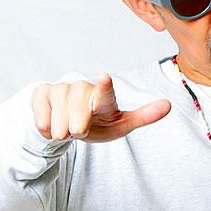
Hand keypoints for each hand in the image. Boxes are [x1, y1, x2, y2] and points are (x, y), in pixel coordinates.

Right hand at [31, 73, 170, 142]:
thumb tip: (168, 105)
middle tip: (82, 128)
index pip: (105, 94)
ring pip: (60, 121)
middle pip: (79, 117)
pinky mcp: (42, 93)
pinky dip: (47, 127)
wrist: (67, 125)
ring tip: (68, 127)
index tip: (104, 79)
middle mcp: (83, 89)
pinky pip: (42, 119)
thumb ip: (143, 116)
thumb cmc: (97, 123)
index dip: (104, 88)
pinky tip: (52, 123)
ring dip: (63, 131)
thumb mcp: (120, 125)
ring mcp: (61, 89)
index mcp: (104, 98)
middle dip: (79, 130)